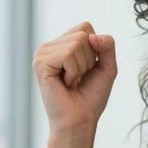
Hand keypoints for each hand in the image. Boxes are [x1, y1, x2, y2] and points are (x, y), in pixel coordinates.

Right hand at [32, 21, 116, 135]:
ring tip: (71, 81)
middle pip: (83, 34)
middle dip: (89, 59)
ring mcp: (42, 53)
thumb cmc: (91, 96)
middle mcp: (49, 46)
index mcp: (62, 44)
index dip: (95, 49)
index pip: (86, 27)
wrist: (80, 120)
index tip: (87, 69)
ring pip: (77, 43)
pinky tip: (65, 83)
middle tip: (78, 77)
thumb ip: (107, 46)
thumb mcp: (107, 66)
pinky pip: (68, 54)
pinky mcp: (40, 63)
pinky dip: (74, 71)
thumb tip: (92, 36)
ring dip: (81, 67)